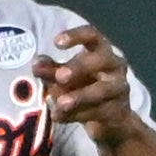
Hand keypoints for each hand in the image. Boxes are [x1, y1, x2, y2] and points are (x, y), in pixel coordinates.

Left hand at [38, 24, 141, 150]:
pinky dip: (76, 115)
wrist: (112, 120)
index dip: (76, 36)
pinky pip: (97, 112)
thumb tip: (36, 64)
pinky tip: (58, 117)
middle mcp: (115, 66)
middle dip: (80, 67)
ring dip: (80, 97)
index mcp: (101, 51)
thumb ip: (50, 70)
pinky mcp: (117, 111)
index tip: (56, 42)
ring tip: (60, 104)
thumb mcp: (65, 77)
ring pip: (101, 90)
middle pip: (101, 60)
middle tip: (60, 76)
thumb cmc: (86, 87)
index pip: (92, 35)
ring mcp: (119, 89)